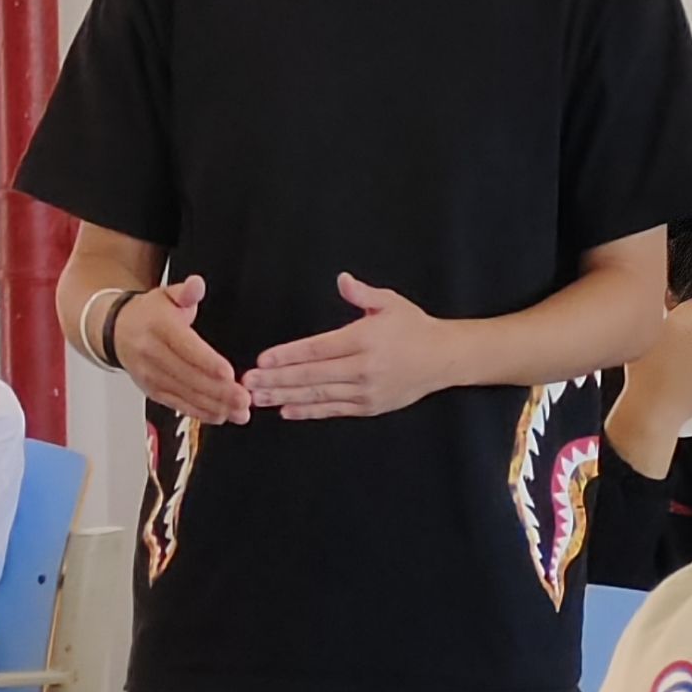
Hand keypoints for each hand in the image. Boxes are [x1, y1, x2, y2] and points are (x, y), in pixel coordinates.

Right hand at [114, 277, 250, 424]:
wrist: (116, 331)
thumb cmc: (149, 313)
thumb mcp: (167, 295)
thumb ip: (186, 292)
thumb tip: (197, 284)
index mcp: (158, 327)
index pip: (185, 347)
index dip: (207, 362)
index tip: (229, 373)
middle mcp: (151, 354)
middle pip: (188, 376)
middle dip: (219, 391)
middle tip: (244, 399)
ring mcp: (150, 375)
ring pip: (185, 394)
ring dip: (214, 405)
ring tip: (240, 412)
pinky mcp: (152, 390)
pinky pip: (178, 404)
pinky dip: (200, 412)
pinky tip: (220, 416)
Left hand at [243, 274, 456, 419]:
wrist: (443, 359)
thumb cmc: (413, 326)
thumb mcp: (391, 303)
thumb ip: (363, 294)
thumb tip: (342, 280)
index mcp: (365, 339)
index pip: (318, 349)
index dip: (288, 355)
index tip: (264, 359)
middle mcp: (363, 368)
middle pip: (312, 375)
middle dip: (277, 379)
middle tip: (248, 382)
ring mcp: (366, 390)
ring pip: (318, 395)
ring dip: (285, 397)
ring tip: (258, 398)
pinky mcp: (369, 406)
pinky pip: (333, 410)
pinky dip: (308, 411)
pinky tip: (286, 411)